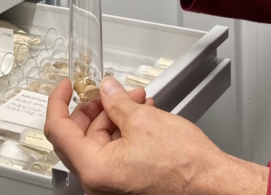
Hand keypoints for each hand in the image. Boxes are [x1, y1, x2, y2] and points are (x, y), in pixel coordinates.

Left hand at [44, 77, 267, 194]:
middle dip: (97, 108)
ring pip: (100, 142)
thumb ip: (117, 101)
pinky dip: (124, 132)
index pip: (59, 130)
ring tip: (137, 100)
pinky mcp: (126, 185)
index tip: (65, 86)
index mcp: (94, 169)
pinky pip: (114, 153)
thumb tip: (106, 90)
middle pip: (80, 136)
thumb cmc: (185, 164)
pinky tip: (141, 116)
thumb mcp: (144, 120)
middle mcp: (98, 184)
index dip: (59, 102)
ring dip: (115, 117)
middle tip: (111, 91)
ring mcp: (111, 187)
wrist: (211, 183)